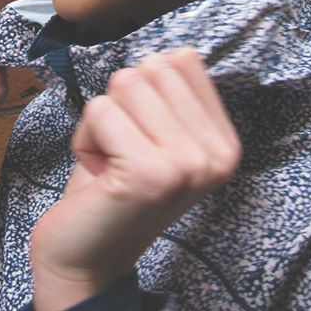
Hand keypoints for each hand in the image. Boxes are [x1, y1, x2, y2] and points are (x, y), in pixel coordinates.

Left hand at [30, 48, 240, 310]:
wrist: (85, 259)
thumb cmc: (113, 187)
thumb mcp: (156, 136)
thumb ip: (172, 95)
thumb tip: (175, 52)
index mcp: (225, 142)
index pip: (183, 59)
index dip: (145, 89)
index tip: (140, 135)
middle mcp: (218, 154)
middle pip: (152, 67)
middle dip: (120, 104)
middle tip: (121, 151)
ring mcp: (188, 165)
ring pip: (125, 83)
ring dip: (101, 121)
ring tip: (110, 163)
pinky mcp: (150, 173)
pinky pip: (100, 109)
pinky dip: (85, 137)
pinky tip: (98, 176)